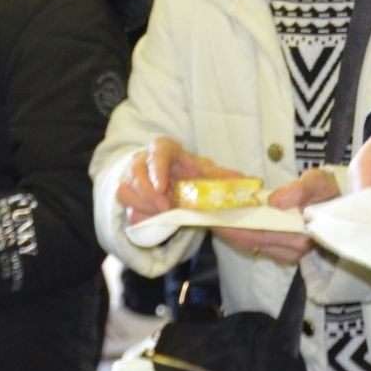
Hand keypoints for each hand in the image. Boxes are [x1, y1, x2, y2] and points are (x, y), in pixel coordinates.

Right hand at [115, 136, 233, 223]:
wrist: (176, 185)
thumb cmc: (191, 174)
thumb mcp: (207, 173)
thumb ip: (223, 177)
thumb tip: (246, 181)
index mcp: (165, 150)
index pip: (157, 150)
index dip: (157, 168)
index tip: (163, 187)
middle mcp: (144, 161)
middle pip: (135, 172)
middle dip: (148, 192)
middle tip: (166, 208)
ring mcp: (133, 181)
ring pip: (125, 190)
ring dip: (142, 205)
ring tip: (163, 214)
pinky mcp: (131, 200)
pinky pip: (127, 209)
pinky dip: (141, 217)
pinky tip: (157, 221)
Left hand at [212, 168, 337, 266]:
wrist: (340, 207)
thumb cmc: (329, 194)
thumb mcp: (320, 182)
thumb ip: (301, 189)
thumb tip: (275, 201)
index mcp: (301, 235)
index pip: (258, 232)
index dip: (233, 225)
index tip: (213, 213)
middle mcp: (292, 250)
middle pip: (249, 240)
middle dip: (224, 228)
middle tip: (202, 213)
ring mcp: (286, 254)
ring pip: (249, 244)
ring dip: (228, 231)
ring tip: (208, 215)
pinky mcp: (282, 253)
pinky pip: (254, 244)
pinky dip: (237, 233)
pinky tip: (225, 221)